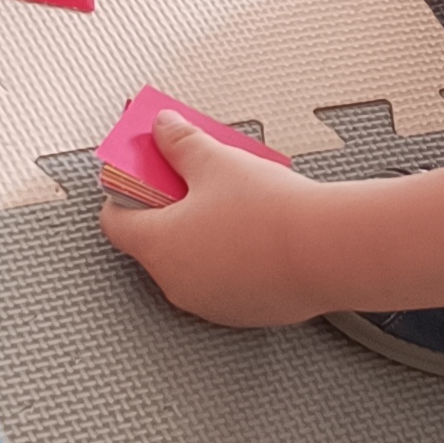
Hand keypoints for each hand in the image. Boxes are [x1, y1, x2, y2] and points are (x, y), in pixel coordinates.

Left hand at [101, 109, 322, 326]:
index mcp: (157, 246)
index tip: (141, 175)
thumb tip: (163, 130)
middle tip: (195, 181)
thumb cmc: (270, 214)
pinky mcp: (243, 312)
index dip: (124, 193)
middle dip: (171, 210)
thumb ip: (180, 143)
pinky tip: (258, 233)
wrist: (328, 251)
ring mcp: (209, 303)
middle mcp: (175, 283)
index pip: (115, 222)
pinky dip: (231, 259)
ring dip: (202, 236)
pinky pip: (224, 280)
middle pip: (155, 241)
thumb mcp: (216, 161)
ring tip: (233, 205)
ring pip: (192, 262)